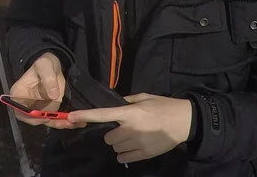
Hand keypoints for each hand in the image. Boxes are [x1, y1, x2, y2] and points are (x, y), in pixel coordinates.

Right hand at [7, 53, 79, 128]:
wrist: (53, 63)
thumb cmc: (45, 63)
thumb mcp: (45, 66)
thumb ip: (48, 79)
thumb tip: (53, 96)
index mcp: (18, 95)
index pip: (21, 112)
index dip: (32, 118)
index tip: (46, 118)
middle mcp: (26, 104)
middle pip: (34, 119)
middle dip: (51, 122)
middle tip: (67, 122)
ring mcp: (38, 107)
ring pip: (47, 120)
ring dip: (60, 124)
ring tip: (76, 123)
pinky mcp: (48, 108)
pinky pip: (54, 118)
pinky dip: (64, 121)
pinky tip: (76, 122)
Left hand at [68, 94, 194, 164]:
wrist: (186, 121)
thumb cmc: (165, 106)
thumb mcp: (147, 97)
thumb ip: (128, 101)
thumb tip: (114, 105)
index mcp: (131, 113)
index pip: (103, 114)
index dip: (85, 115)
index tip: (70, 116)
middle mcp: (131, 129)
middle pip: (108, 137)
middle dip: (114, 133)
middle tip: (126, 129)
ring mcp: (137, 143)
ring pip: (115, 147)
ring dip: (120, 143)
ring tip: (133, 137)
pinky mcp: (143, 154)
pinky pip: (123, 158)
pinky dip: (125, 153)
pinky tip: (135, 147)